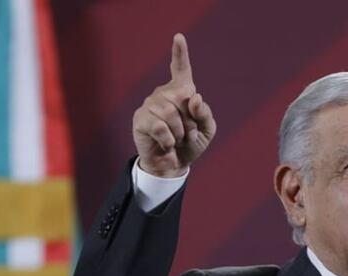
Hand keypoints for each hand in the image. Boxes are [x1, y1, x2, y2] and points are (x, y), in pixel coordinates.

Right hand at [132, 34, 215, 177]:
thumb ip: (205, 113)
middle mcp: (164, 94)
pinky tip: (167, 144)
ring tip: (177, 140)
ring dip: (180, 132)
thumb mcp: (206, 130)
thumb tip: (195, 97)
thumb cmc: (190, 145)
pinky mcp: (140, 119)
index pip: (181, 69)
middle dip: (191, 121)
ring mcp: (150, 104)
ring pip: (171, 113)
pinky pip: (160, 126)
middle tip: (187, 135)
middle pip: (183, 98)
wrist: (173, 166)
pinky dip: (169, 140)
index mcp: (181, 92)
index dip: (180, 53)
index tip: (179, 37)